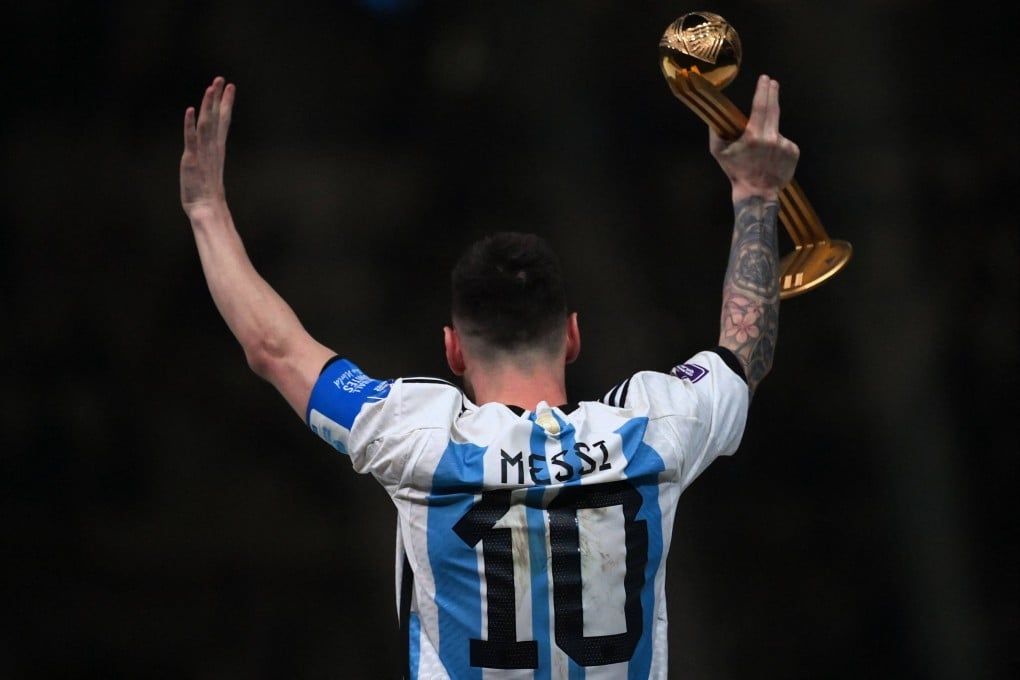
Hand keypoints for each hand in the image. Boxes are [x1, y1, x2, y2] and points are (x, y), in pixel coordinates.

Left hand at [180, 77, 234, 215]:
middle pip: (218, 118)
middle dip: (219, 98)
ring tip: (211, 87)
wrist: (207, 209)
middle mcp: (213, 148)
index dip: (226, 103)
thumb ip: (211, 161)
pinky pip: (192, 139)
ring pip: (207, 124)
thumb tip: (213, 155)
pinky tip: (191, 110)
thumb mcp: (210, 172)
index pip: (224, 121)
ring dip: (208, 105)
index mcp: (218, 148)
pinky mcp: (192, 160)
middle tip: (222, 79)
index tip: (230, 87)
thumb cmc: (208, 195)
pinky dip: (191, 125)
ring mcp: (203, 153)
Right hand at [710, 74, 798, 201]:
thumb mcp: (719, 153)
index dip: (763, 90)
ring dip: (770, 133)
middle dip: (772, 94)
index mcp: (754, 136)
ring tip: (762, 151)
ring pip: (777, 129)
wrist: (757, 193)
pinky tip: (772, 157)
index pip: (760, 106)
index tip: (765, 79)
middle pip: (774, 109)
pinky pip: (785, 142)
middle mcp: (772, 138)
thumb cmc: (736, 172)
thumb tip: (713, 117)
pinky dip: (778, 146)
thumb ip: (715, 133)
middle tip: (772, 83)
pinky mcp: (794, 152)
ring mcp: (785, 145)